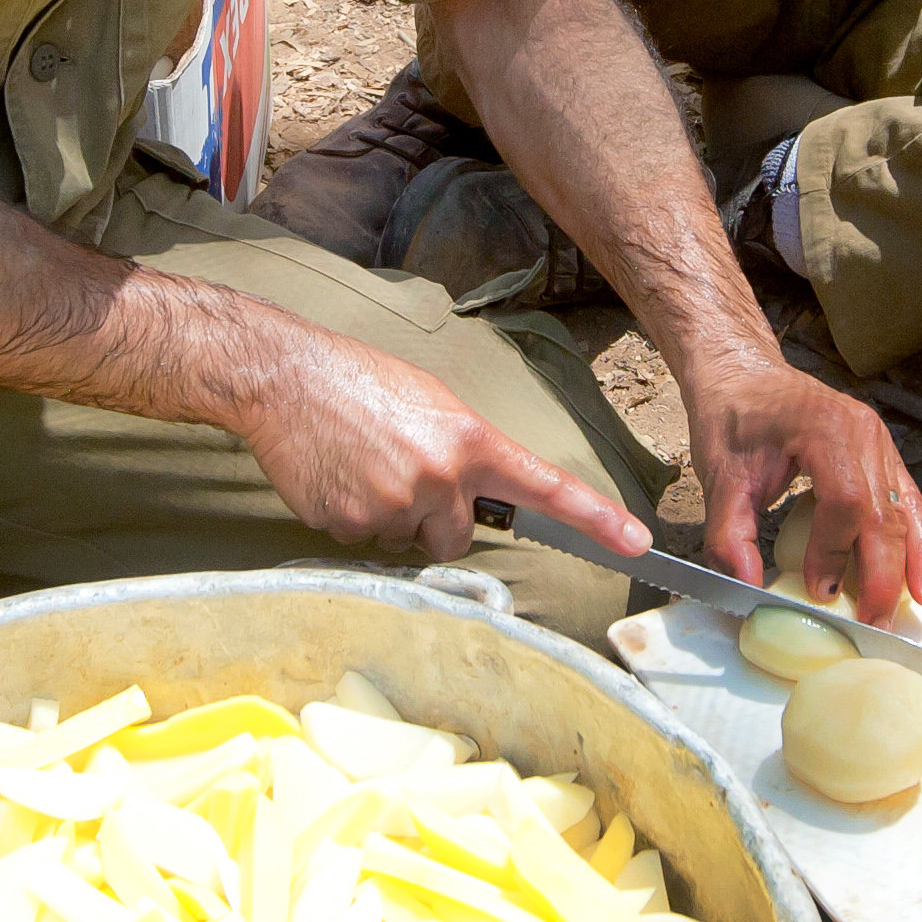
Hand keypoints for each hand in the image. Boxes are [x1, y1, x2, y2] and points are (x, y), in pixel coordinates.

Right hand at [231, 318, 641, 563]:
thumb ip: (465, 451)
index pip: (543, 485)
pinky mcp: (348, 525)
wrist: (284, 377)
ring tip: (361, 465)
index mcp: (469, 440)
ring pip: (406, 540)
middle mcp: (439, 477)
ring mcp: (392, 504)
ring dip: (390, 517)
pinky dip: (351, 519)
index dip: (594, 517)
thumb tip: (476, 496)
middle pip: (456, 535)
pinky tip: (336, 477)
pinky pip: (362, 543)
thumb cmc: (361, 381)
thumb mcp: (432, 402)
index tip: (637, 542)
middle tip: (398, 471)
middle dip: (434, 518)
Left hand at [684, 356, 921, 619]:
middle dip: (883, 576)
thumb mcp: (719, 476)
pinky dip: (917, 541)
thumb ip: (729, 533)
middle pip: (886, 513)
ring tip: (915, 608)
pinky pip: (907, 501)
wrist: (743, 374)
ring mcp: (880, 442)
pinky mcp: (882, 455)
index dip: (836, 552)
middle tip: (872, 625)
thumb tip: (745, 584)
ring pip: (906, 510)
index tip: (819, 591)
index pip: (846, 501)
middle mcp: (864, 433)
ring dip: (912, 564)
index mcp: (826, 429)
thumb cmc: (733, 417)